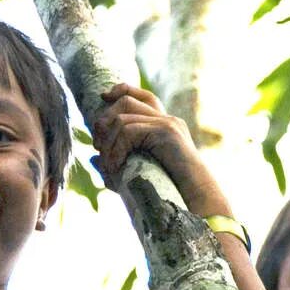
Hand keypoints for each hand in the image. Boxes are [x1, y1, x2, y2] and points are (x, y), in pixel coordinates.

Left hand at [92, 84, 228, 216]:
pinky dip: (116, 150)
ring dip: (109, 143)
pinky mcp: (165, 131)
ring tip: (109, 165)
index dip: (121, 91)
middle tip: (98, 146)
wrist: (195, 198)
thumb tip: (93, 158)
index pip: (142, 96)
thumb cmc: (169, 191)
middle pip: (126, 101)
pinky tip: (116, 167)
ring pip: (122, 119)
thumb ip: (118, 163)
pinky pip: (128, 132)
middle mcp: (167, 120)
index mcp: (165, 125)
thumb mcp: (138, 173)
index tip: (103, 97)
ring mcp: (168, 123)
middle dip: (104, 121)